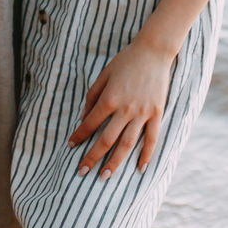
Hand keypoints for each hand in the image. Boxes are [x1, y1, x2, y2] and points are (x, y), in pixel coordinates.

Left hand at [68, 37, 174, 179]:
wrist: (153, 51)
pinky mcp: (156, 113)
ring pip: (127, 144)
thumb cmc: (126, 61)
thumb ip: (92, 96)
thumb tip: (84, 117)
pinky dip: (146, 155)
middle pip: (106, 140)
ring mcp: (142, 113)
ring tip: (104, 176)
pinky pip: (151, 138)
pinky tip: (139, 169)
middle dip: (92, 157)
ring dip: (115, 163)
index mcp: (110, 98)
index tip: (71, 146)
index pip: (90, 124)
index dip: (79, 136)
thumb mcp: (104, 74)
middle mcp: (125, 109)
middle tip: (82, 172)